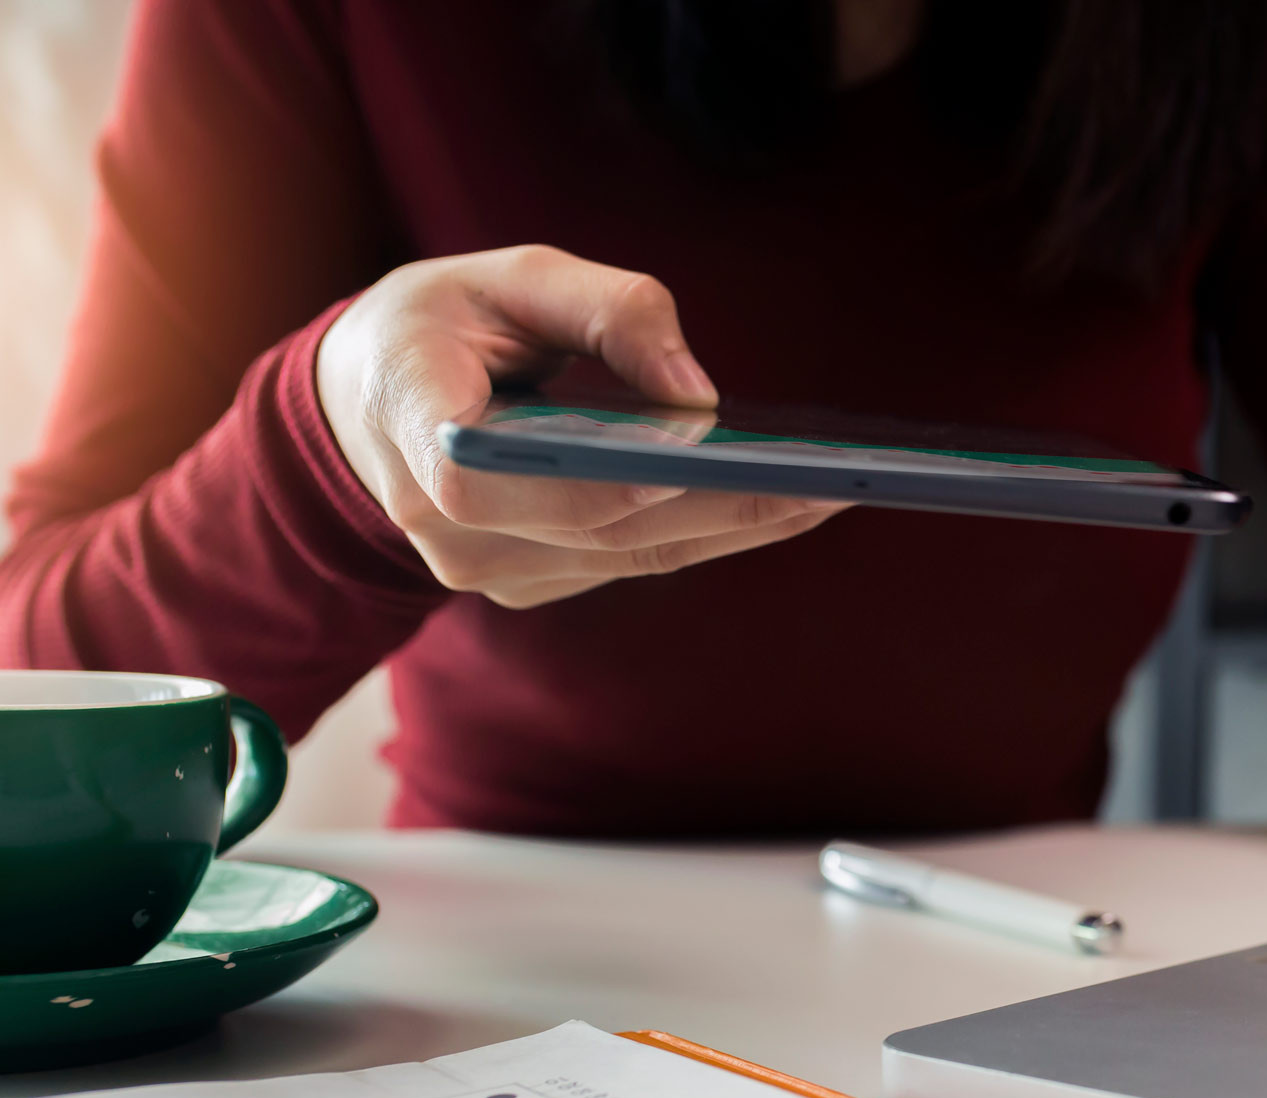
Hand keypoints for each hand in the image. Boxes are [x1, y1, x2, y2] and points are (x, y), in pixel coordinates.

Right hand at [316, 244, 841, 608]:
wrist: (365, 407)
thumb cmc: (437, 327)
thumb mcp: (506, 276)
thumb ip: (604, 308)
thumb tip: (700, 392)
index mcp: (413, 430)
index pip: (483, 481)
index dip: (584, 481)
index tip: (681, 461)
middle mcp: (444, 527)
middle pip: (597, 526)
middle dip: (719, 505)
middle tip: (825, 481)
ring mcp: (487, 569)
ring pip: (629, 555)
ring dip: (736, 525)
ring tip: (832, 491)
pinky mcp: (531, 584)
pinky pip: (632, 560)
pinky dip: (709, 529)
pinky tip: (783, 503)